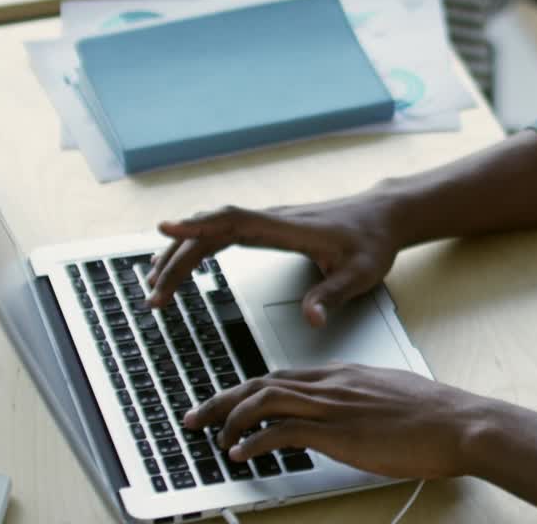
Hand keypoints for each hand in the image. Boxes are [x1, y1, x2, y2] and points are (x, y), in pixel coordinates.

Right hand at [147, 195, 402, 325]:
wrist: (383, 216)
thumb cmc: (372, 243)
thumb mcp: (361, 275)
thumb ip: (332, 297)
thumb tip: (311, 320)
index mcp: (290, 228)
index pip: (235, 222)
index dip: (199, 226)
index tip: (164, 230)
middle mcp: (272, 220)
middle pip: (212, 231)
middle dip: (178, 260)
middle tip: (154, 296)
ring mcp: (267, 221)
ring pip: (212, 231)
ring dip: (181, 255)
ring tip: (153, 287)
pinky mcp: (266, 227)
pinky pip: (221, 233)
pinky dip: (195, 247)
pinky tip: (176, 264)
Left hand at [182, 363, 484, 480]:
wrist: (458, 423)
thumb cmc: (434, 416)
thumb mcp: (391, 398)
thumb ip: (361, 401)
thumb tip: (347, 417)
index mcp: (344, 374)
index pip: (283, 376)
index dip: (248, 390)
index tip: (227, 403)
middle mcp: (332, 383)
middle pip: (262, 382)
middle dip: (222, 399)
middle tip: (196, 416)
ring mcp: (333, 405)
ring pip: (263, 400)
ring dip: (229, 418)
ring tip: (210, 436)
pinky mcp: (337, 430)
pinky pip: (281, 430)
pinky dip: (254, 441)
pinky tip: (241, 453)